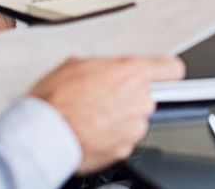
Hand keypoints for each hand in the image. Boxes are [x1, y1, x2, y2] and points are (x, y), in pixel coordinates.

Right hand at [30, 55, 185, 174]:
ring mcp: (133, 128)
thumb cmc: (55, 99)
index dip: (165, 71)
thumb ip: (105, 66)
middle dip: (131, 97)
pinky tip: (92, 131)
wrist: (43, 134)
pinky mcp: (123, 149)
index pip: (171, 68)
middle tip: (105, 97)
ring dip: (121, 118)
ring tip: (94, 117)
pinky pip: (124, 139)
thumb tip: (106, 70)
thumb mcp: (77, 65)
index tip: (163, 74)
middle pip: (149, 96)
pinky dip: (112, 137)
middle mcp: (139, 100)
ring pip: (136, 119)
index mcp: (132, 74)